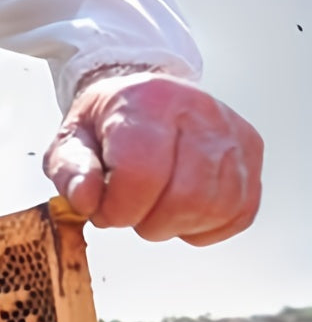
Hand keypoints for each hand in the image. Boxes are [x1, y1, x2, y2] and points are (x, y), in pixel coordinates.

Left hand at [43, 72, 262, 244]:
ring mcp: (232, 132)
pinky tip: (179, 209)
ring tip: (152, 207)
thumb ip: (71, 171)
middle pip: (186, 197)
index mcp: (147, 101)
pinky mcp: (252, 153)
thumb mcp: (70, 140)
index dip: (118, 208)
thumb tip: (85, 200)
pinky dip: (204, 226)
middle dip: (148, 222)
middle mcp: (199, 110)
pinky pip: (238, 213)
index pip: (142, 173)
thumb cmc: (105, 123)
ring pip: (215, 208)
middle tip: (128, 209)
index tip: (103, 209)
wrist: (141, 96)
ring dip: (176, 225)